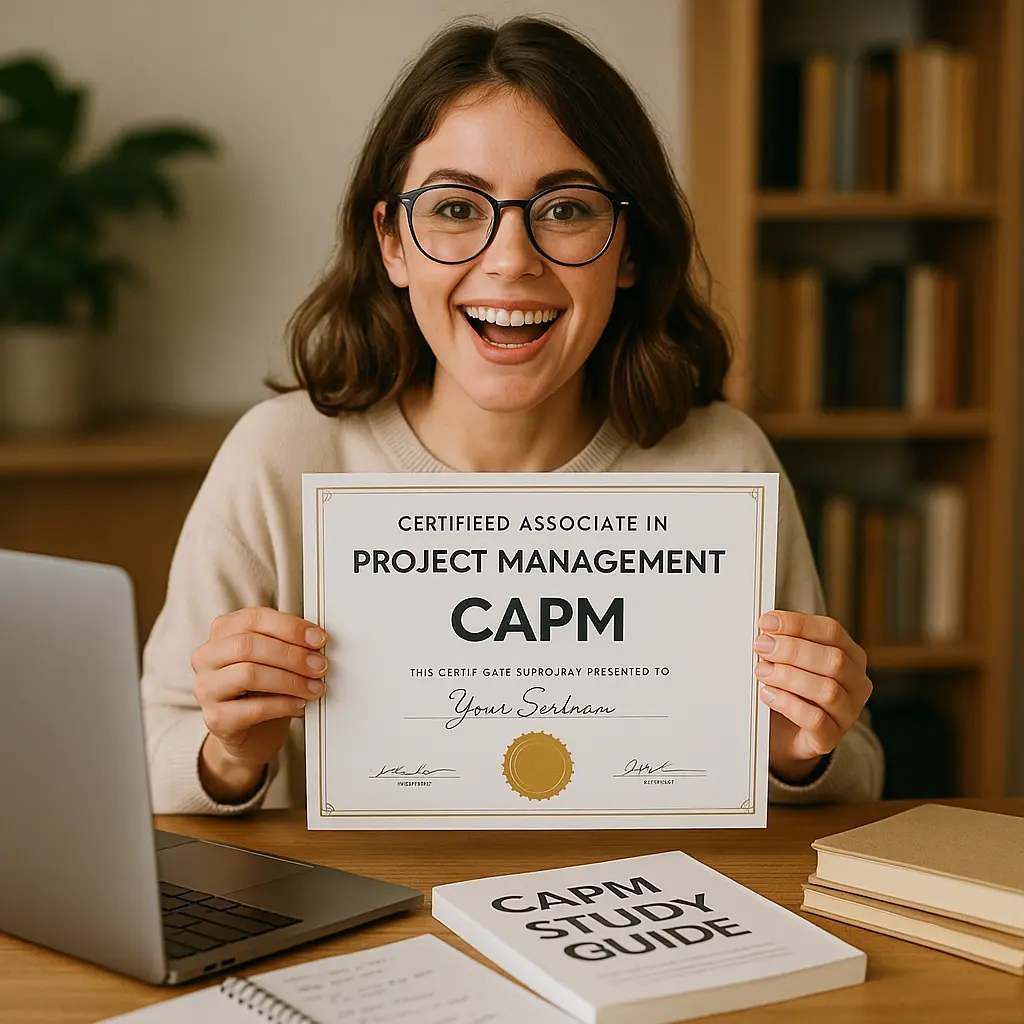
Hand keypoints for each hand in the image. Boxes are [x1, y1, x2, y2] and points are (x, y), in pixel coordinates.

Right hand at [191, 607, 328, 801]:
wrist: (250, 732)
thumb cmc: (262, 688)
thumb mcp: (273, 658)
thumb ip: (287, 643)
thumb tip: (316, 639)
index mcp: (222, 632)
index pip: (254, 619)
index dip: (290, 627)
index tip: (318, 638)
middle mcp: (206, 657)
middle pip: (248, 645)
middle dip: (292, 655)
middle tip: (320, 665)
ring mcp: (206, 689)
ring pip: (249, 674)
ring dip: (290, 680)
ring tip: (314, 687)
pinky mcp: (216, 719)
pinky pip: (254, 709)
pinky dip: (284, 705)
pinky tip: (300, 704)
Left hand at [753, 610, 871, 784]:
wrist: (784, 735)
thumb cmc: (790, 690)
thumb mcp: (790, 661)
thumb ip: (784, 642)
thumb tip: (766, 627)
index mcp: (851, 656)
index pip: (831, 631)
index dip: (798, 624)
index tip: (767, 622)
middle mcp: (856, 684)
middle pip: (833, 659)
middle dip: (792, 649)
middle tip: (761, 646)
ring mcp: (847, 713)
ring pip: (827, 690)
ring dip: (789, 676)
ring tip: (762, 671)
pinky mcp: (830, 737)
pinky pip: (815, 719)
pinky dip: (788, 703)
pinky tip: (767, 694)